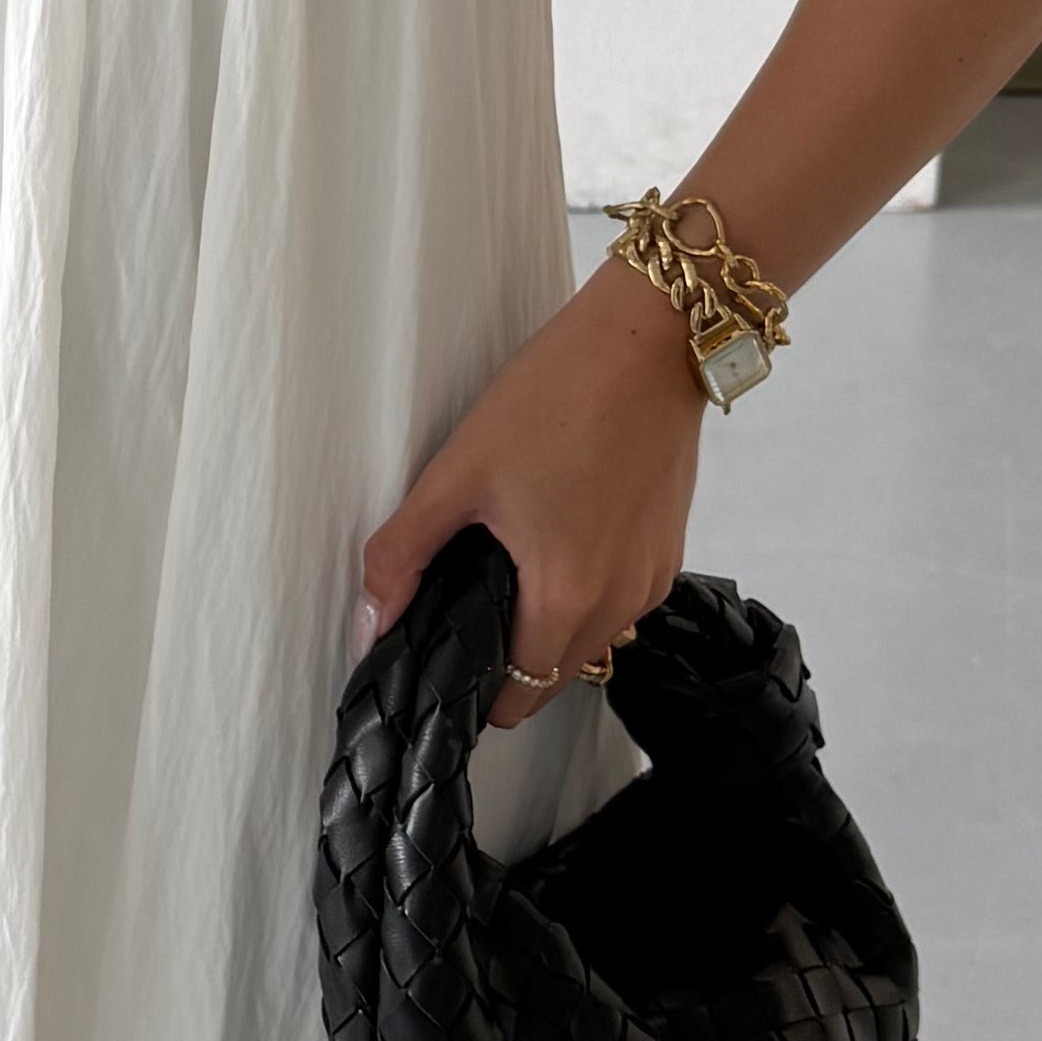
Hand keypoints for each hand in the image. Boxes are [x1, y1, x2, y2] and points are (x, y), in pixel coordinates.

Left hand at [357, 265, 709, 728]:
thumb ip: (404, 552)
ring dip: (550, 631)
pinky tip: (556, 541)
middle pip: (555, 680)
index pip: (517, 699)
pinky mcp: (669, 549)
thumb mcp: (459, 471)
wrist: (648, 341)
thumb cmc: (558, 394)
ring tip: (509, 571)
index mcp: (565, 596)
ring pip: (593, 643)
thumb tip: (372, 617)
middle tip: (467, 613)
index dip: (477, 693)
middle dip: (510, 667)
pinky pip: (621, 603)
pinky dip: (587, 596)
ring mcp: (652, 577)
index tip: (449, 663)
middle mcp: (620, 602)